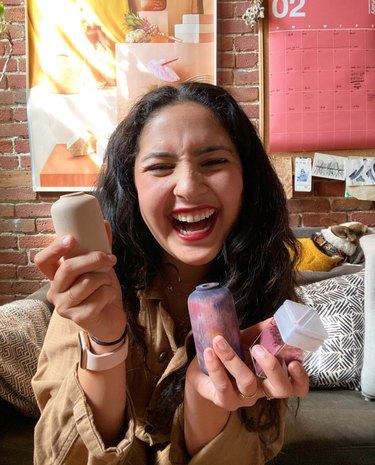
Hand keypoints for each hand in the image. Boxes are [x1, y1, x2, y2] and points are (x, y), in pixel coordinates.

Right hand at [34, 223, 125, 341]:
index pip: (42, 261)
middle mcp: (55, 292)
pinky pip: (99, 296)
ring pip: (87, 282)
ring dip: (104, 278)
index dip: (54, 249)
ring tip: (107, 283)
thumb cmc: (101, 291)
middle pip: (67, 268)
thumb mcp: (99, 268)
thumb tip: (103, 223)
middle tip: (110, 257)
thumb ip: (99, 248)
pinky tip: (108, 298)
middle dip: (92, 259)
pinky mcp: (79, 318)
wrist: (111, 319)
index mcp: (56, 277)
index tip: (71, 238)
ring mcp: (64, 307)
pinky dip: (109, 293)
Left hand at [186, 325, 308, 411]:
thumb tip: (274, 319)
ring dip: (232, 359)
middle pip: (281, 389)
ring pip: (247, 383)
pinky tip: (209, 352)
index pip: (296, 386)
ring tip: (219, 341)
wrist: (202, 370)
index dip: (301, 378)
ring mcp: (244, 398)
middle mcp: (262, 390)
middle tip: (258, 348)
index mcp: (272, 376)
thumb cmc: (231, 354)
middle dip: (273, 368)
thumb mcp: (247, 341)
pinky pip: (223, 386)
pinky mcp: (225, 401)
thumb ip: (261, 332)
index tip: (293, 362)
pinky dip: (216, 367)